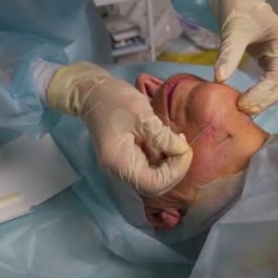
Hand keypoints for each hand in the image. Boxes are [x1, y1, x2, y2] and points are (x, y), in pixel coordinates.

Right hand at [47, 62, 192, 196]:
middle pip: (154, 185)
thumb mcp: (142, 115)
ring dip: (170, 164)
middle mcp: (120, 171)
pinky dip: (162, 158)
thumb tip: (183, 151)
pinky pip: (148, 166)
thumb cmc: (114, 100)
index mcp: (120, 163)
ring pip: (153, 177)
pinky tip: (168, 140)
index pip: (153, 184)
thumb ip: (162, 136)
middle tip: (184, 148)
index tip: (185, 151)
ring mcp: (123, 166)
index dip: (175, 172)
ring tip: (177, 141)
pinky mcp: (127, 158)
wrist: (92, 92)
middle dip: (174, 170)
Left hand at [210, 0, 277, 114]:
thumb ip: (228, 54)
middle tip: (243, 110)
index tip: (242, 103)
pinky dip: (261, 94)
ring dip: (265, 100)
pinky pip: (271, 83)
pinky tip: (246, 103)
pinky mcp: (271, 62)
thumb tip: (220, 79)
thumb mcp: (233, 31)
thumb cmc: (239, 10)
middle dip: (266, 100)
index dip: (262, 93)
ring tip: (244, 110)